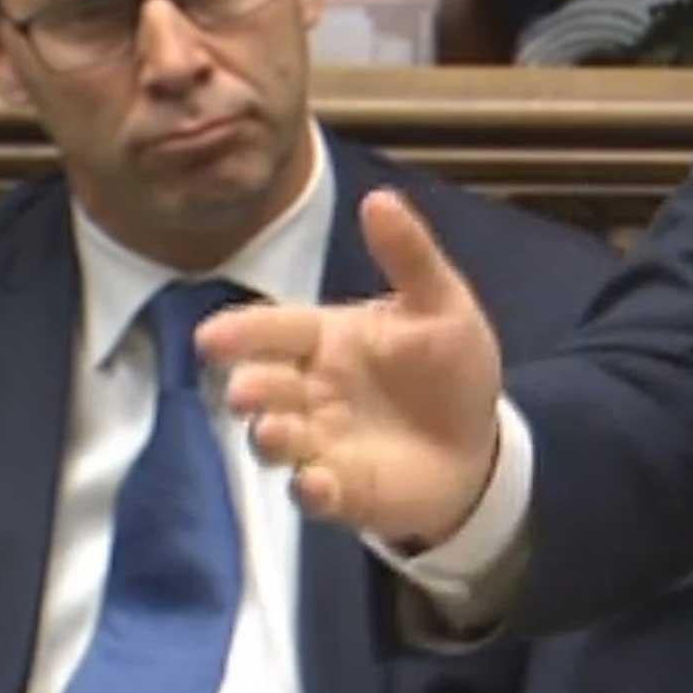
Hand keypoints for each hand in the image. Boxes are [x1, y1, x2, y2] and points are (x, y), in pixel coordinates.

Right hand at [199, 190, 504, 546]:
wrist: (480, 441)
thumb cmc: (449, 366)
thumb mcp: (441, 304)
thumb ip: (409, 255)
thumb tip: (378, 198)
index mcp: (326, 339)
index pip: (274, 329)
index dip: (242, 332)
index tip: (212, 338)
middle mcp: (310, 390)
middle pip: (264, 386)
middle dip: (250, 388)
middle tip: (246, 392)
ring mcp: (319, 442)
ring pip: (276, 440)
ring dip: (269, 438)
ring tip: (274, 432)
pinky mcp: (340, 490)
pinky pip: (313, 493)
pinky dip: (310, 490)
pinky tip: (316, 483)